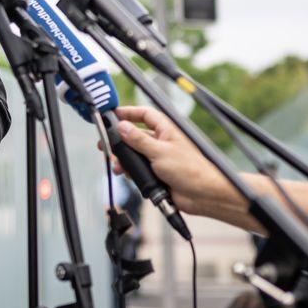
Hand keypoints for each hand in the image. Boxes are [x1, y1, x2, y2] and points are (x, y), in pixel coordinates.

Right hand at [113, 106, 233, 216]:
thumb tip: (122, 126)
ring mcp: (159, 157)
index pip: (144, 115)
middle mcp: (162, 141)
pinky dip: (129, 170)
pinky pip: (138, 167)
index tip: (112, 114)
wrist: (203, 195)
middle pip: (135, 134)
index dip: (128, 112)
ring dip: (123, 158)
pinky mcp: (157, 172)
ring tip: (116, 164)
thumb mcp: (159, 152)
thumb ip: (138, 139)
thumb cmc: (190, 170)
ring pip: (134, 152)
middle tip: (104, 143)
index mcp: (166, 130)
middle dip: (120, 139)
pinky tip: (125, 174)